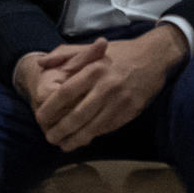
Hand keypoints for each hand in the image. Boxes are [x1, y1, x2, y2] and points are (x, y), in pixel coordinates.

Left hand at [32, 26, 189, 150]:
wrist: (153, 57)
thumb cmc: (119, 53)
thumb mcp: (91, 47)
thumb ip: (65, 54)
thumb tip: (41, 62)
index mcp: (94, 69)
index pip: (66, 92)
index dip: (51, 107)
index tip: (40, 117)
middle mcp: (107, 86)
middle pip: (78, 115)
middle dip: (61, 130)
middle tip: (49, 137)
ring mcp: (120, 101)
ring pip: (93, 126)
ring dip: (76, 139)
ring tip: (63, 145)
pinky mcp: (131, 111)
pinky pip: (108, 127)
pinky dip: (94, 135)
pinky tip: (83, 139)